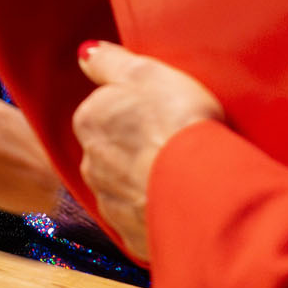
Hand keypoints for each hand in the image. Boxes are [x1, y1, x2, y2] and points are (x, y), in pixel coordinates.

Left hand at [72, 41, 226, 263]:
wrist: (201, 189)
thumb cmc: (175, 122)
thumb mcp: (144, 71)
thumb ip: (108, 61)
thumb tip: (86, 53)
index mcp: (90, 122)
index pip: (103, 111)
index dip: (134, 111)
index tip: (160, 111)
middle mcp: (91, 164)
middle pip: (112, 150)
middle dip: (136, 149)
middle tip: (173, 142)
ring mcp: (110, 203)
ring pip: (126, 186)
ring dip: (146, 181)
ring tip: (182, 174)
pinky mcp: (133, 234)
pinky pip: (143, 218)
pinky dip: (159, 211)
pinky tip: (183, 202)